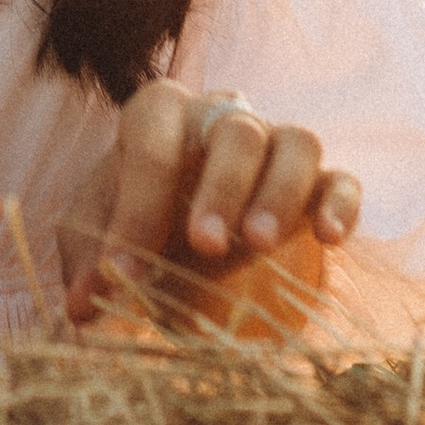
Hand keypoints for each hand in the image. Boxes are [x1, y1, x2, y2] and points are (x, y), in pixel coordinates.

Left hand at [55, 77, 359, 326]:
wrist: (178, 234)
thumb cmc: (134, 221)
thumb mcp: (96, 235)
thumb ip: (88, 262)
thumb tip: (83, 307)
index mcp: (160, 117)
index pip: (152, 142)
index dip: (135, 207)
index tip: (120, 272)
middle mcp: (222, 118)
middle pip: (236, 131)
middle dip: (221, 187)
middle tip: (206, 245)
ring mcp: (276, 147)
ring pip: (297, 143)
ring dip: (280, 193)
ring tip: (259, 244)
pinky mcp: (317, 185)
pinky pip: (341, 179)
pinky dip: (340, 204)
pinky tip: (327, 238)